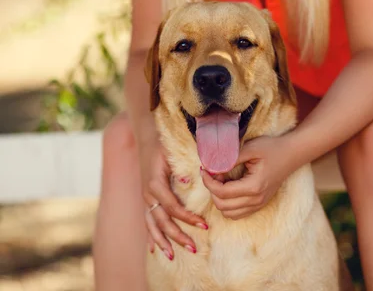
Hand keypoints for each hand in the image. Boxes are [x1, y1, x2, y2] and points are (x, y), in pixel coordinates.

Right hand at [139, 135, 207, 259]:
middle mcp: (148, 193)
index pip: (172, 207)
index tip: (204, 225)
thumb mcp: (171, 151)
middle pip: (162, 221)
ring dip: (162, 241)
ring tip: (172, 257)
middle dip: (177, 236)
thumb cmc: (164, 144)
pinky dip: (150, 236)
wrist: (147, 138)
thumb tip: (185, 181)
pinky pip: (147, 221)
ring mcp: (145, 198)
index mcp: (155, 183)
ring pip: (152, 225)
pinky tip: (153, 250)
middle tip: (194, 248)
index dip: (187, 218)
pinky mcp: (146, 199)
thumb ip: (179, 165)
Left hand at [200, 134, 296, 219]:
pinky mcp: (259, 204)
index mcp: (254, 186)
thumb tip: (211, 167)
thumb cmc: (271, 148)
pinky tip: (227, 188)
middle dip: (212, 190)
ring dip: (219, 198)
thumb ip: (230, 159)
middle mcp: (256, 200)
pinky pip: (237, 213)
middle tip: (211, 173)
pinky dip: (227, 204)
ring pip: (228, 213)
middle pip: (222, 205)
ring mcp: (258, 204)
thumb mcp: (250, 148)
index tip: (204, 169)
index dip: (208, 182)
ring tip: (219, 180)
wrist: (291, 154)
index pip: (222, 192)